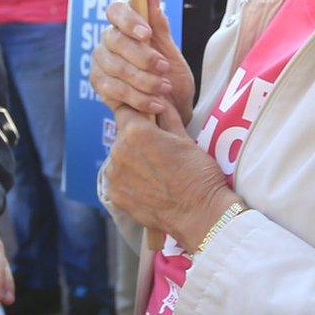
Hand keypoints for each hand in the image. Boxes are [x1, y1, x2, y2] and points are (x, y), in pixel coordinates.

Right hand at [90, 0, 193, 126]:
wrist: (174, 110)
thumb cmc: (171, 77)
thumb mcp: (171, 52)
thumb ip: (159, 25)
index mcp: (125, 25)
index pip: (116, 10)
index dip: (129, 20)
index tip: (147, 34)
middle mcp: (109, 40)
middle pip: (114, 40)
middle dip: (142, 56)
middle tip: (164, 68)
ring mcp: (101, 63)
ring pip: (115, 66)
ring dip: (143, 80)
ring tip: (164, 88)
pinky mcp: (99, 85)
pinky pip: (112, 89)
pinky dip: (138, 98)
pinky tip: (156, 103)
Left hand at [101, 104, 231, 250]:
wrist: (200, 214)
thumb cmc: (198, 173)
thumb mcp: (185, 138)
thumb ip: (166, 115)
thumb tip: (160, 100)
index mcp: (136, 131)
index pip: (125, 110)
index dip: (137, 114)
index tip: (149, 123)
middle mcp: (118, 151)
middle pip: (122, 136)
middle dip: (136, 139)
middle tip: (159, 153)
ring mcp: (114, 175)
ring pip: (119, 158)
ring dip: (131, 161)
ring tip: (156, 173)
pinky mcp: (115, 195)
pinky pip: (118, 180)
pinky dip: (130, 181)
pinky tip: (150, 188)